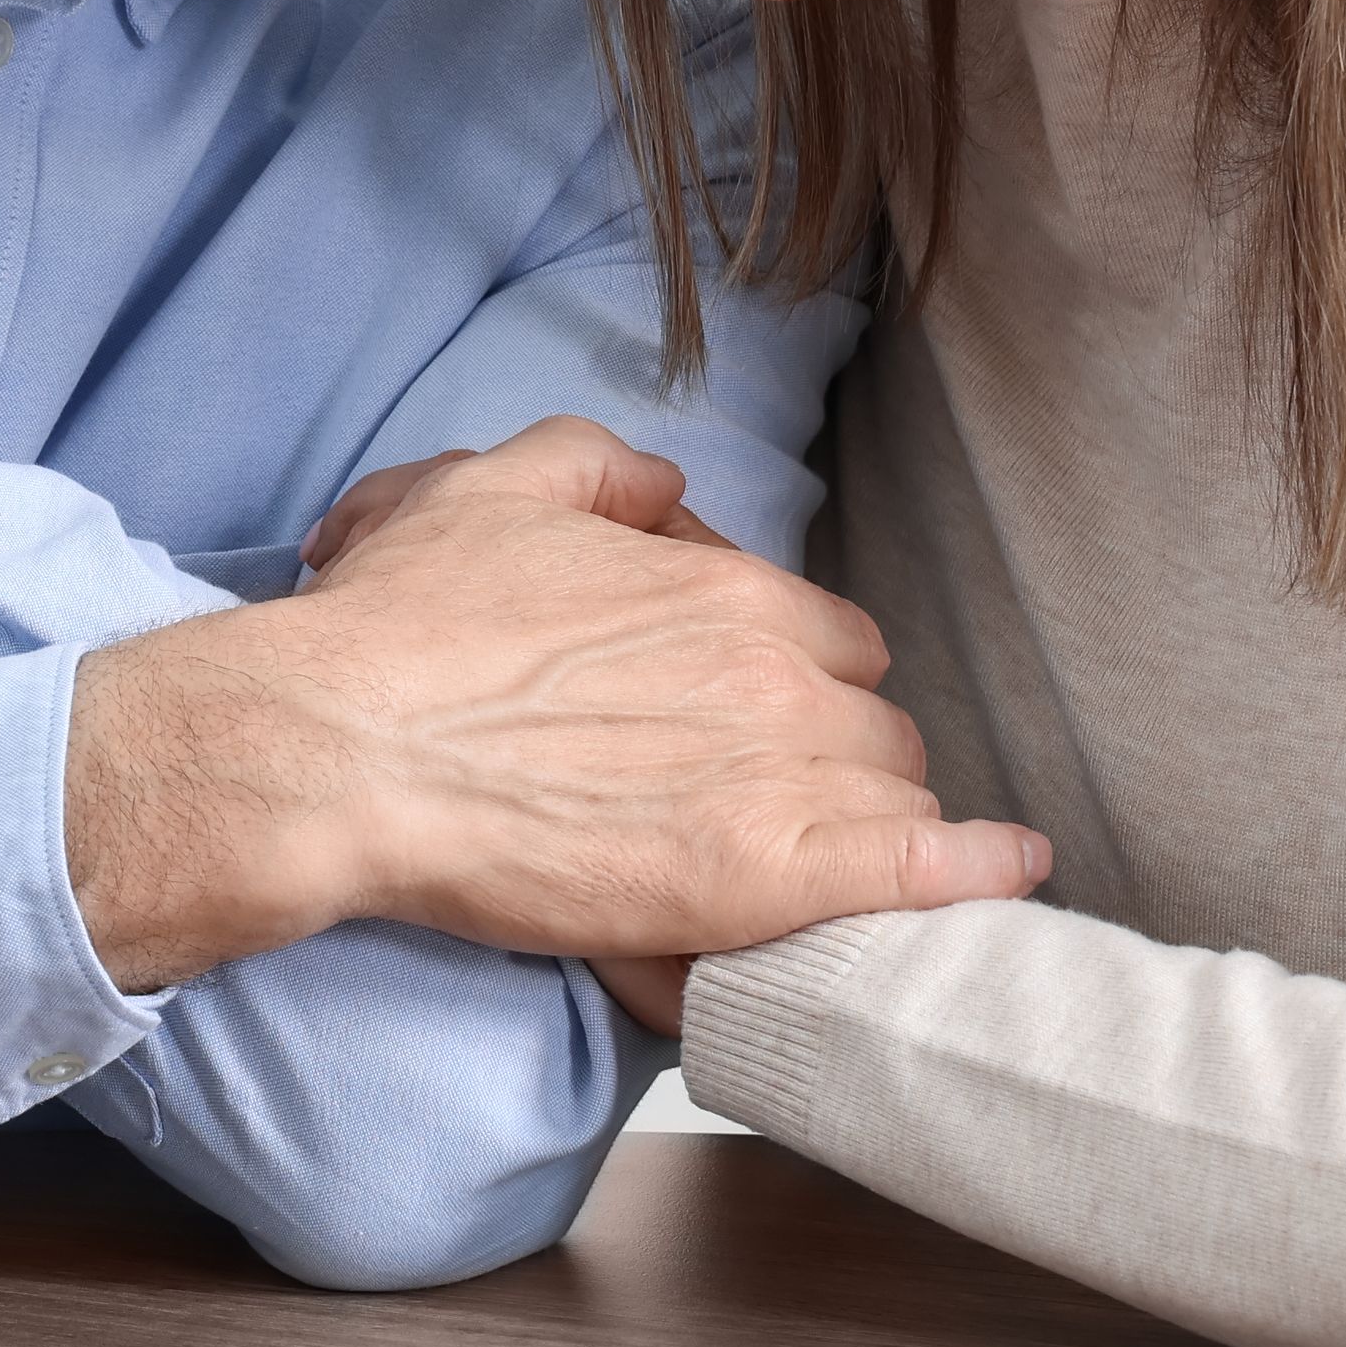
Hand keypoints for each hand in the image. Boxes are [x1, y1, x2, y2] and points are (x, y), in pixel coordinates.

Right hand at [62, 418, 1050, 980]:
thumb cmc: (399, 628)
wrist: (341, 748)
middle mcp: (773, 673)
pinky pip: (921, 871)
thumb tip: (666, 488)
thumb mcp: (492, 491)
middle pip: (872, 727)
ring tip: (809, 875)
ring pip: (892, 799)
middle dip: (835, 762)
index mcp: (726, 590)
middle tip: (764, 808)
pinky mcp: (763, 877)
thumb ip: (597, 468)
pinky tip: (1004, 875)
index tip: (756, 728)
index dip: (801, 687)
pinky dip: (973, 874)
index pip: (833, 643)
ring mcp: (777, 776)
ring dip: (864, 831)